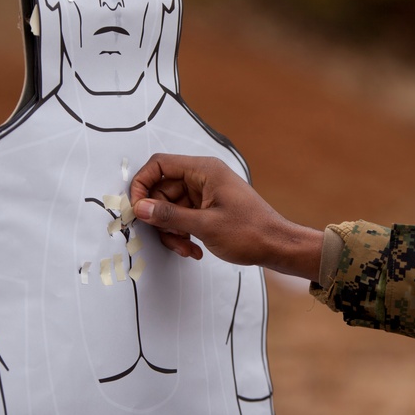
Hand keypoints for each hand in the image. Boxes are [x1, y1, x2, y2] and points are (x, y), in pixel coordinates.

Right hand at [130, 154, 322, 280]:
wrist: (277, 246)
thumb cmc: (250, 232)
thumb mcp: (205, 226)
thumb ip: (170, 216)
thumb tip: (140, 207)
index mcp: (204, 170)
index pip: (159, 165)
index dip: (142, 185)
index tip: (137, 209)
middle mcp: (203, 177)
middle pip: (162, 190)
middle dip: (161, 218)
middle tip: (170, 238)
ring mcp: (205, 193)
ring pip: (171, 208)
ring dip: (172, 231)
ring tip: (186, 248)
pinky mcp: (208, 208)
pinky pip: (183, 217)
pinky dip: (183, 234)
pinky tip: (193, 249)